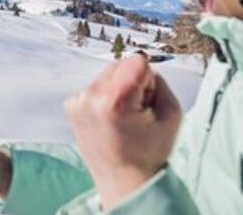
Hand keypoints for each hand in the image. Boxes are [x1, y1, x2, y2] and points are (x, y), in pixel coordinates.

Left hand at [64, 55, 181, 209]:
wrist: (122, 181)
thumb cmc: (150, 150)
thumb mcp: (171, 113)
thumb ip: (160, 81)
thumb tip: (140, 64)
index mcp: (115, 100)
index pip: (137, 61)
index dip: (148, 81)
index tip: (146, 104)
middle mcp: (91, 97)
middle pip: (119, 65)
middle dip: (132, 83)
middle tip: (135, 113)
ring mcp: (77, 102)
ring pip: (107, 75)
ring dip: (117, 90)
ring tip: (122, 120)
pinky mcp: (71, 106)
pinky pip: (95, 88)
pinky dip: (104, 99)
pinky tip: (109, 121)